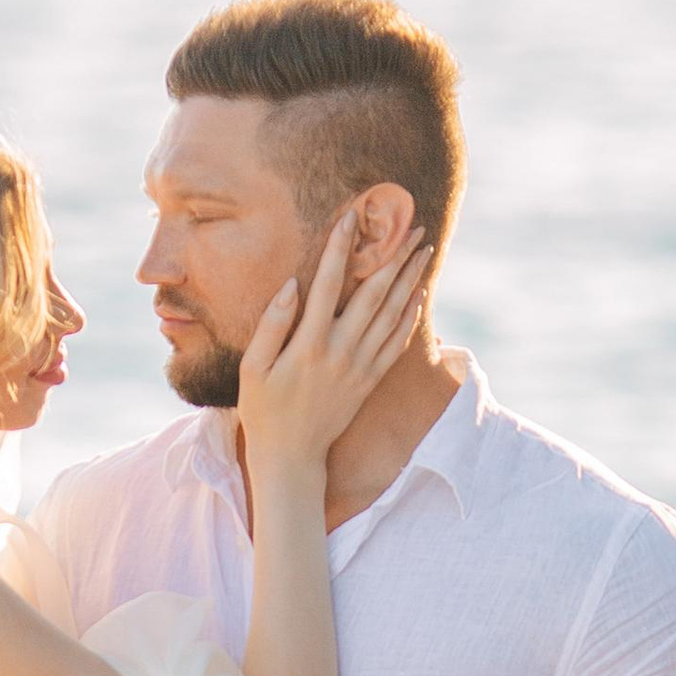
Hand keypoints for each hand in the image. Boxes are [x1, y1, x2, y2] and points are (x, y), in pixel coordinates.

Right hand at [236, 209, 433, 480]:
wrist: (291, 457)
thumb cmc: (264, 410)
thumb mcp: (252, 369)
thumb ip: (271, 325)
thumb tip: (291, 285)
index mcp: (309, 346)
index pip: (328, 285)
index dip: (340, 249)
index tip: (352, 217)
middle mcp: (341, 353)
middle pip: (374, 295)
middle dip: (394, 257)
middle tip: (413, 227)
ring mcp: (360, 368)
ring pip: (393, 315)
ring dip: (410, 280)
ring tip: (423, 250)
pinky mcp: (370, 381)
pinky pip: (396, 344)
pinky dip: (410, 317)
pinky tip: (418, 295)